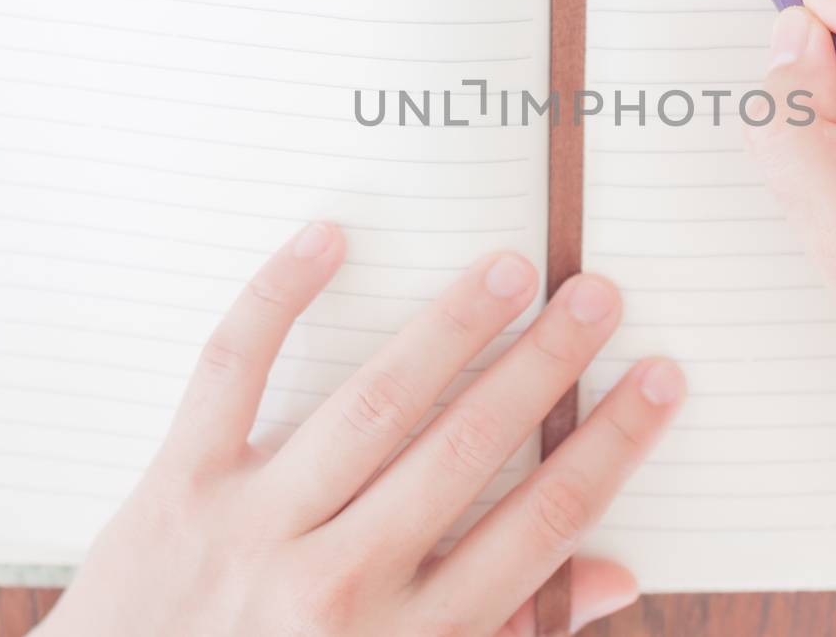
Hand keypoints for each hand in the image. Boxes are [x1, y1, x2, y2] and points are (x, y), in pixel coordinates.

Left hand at [32, 227, 683, 636]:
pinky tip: (330, 237)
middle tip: (596, 296)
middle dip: (545, 367)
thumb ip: (511, 636)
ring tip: (510, 269)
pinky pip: (230, 372)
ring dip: (451, 329)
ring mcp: (253, 530)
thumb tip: (616, 576)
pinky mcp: (177, 487)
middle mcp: (340, 585)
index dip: (612, 448)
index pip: (541, 527)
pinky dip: (278, 298)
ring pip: (373, 405)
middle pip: (468, 451)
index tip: (658, 381)